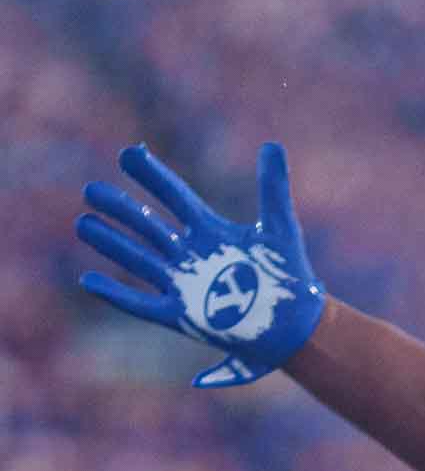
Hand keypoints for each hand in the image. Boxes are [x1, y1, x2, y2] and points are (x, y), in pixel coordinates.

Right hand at [77, 142, 323, 386]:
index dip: (154, 177)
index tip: (129, 154)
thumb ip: (273, 189)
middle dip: (122, 209)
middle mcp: (190, 255)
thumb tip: (272, 145)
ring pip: (139, 259)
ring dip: (112, 243)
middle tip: (91, 190)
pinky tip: (89, 280)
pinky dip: (117, 294)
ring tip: (84, 224)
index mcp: (210, 232)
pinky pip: (142, 304)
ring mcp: (183, 285)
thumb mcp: (280, 229)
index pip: (175, 198)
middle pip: (149, 226)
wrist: (295, 325)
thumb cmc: (288, 276)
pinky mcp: (181, 316)